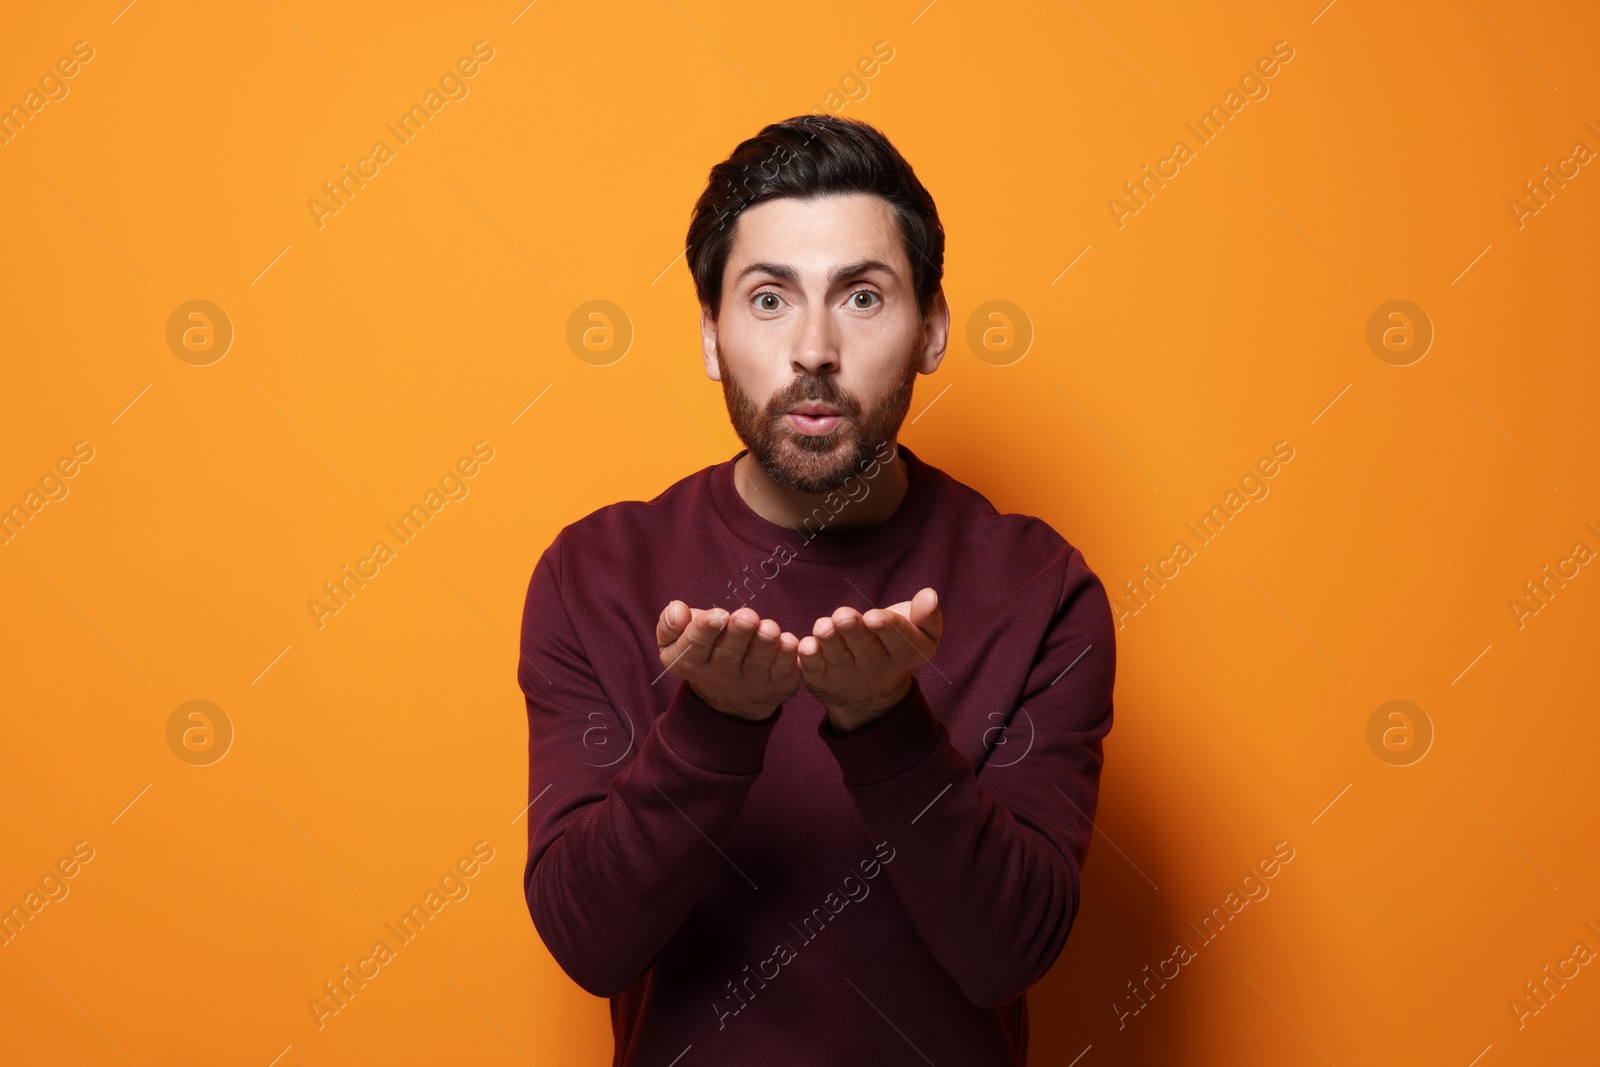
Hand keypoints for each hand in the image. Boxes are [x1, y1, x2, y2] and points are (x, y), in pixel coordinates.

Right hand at [657, 602, 800, 721]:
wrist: (730, 700)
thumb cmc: (704, 652)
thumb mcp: (675, 642)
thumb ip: (669, 623)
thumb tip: (678, 611)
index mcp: (691, 661)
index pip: (695, 645)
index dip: (705, 629)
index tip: (717, 615)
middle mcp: (721, 675)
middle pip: (729, 653)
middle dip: (739, 633)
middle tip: (747, 617)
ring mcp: (751, 682)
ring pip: (758, 662)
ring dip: (764, 644)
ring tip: (769, 629)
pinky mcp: (778, 685)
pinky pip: (783, 671)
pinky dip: (787, 657)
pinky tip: (789, 642)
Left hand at [798, 588, 942, 732]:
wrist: (871, 694)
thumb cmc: (896, 647)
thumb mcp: (921, 635)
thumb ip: (927, 616)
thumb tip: (930, 595)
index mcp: (902, 653)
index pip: (898, 640)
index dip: (887, 628)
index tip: (875, 617)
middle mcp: (873, 667)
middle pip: (863, 647)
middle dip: (853, 631)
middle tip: (844, 616)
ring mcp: (845, 674)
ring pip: (836, 656)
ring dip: (829, 641)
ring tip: (824, 627)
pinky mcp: (820, 678)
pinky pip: (812, 668)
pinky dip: (807, 657)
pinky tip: (804, 645)